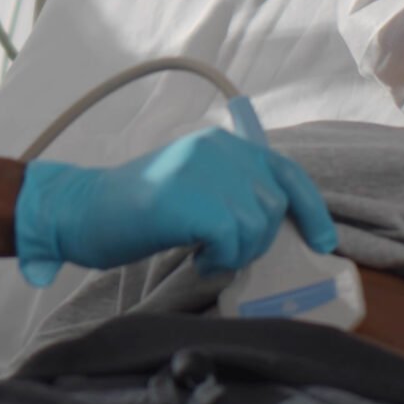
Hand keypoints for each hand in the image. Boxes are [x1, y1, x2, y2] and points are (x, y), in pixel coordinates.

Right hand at [12, 129, 337, 285]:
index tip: (324, 242)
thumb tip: (278, 222)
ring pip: (257, 226)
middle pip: (274, 205)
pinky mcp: (193, 201)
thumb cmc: (132, 209)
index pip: (287, 172)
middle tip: (223, 253)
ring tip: (204, 254)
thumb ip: (232, 191)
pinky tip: (196, 258)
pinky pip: (232, 241)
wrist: (79, 210)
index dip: (311, 209)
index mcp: (221, 144)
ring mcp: (205, 172)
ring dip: (237, 252)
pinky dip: (220, 259)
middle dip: (259, 240)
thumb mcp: (192, 184)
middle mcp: (219, 150)